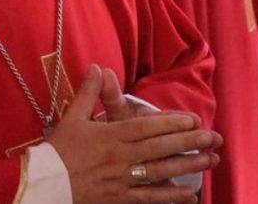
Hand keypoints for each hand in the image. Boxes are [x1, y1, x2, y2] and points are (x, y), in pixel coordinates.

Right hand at [48, 65, 221, 203]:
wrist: (43, 184)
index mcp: (111, 135)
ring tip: (210, 160)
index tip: (194, 120)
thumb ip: (89, 92)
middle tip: (214, 138)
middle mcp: (121, 157)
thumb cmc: (58, 150)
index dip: (172, 124)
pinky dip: (171, 197)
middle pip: (161, 148)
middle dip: (191, 143)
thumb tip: (96, 66)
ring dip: (188, 166)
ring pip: (161, 172)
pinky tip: (191, 195)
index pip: (147, 128)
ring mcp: (122, 180)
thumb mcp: (72, 117)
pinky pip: (150, 198)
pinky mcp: (120, 198)